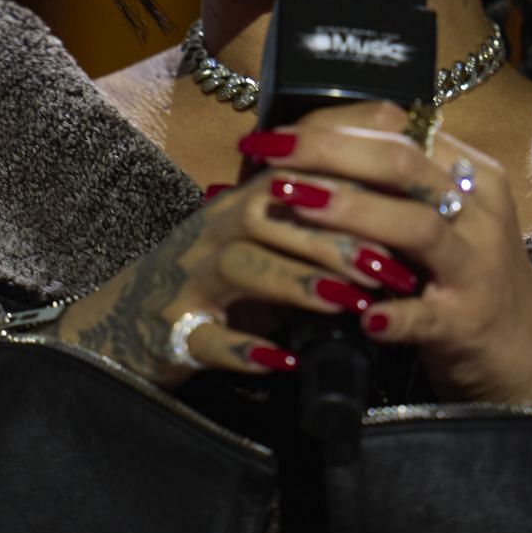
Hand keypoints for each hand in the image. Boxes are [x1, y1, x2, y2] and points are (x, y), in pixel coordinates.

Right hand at [54, 136, 424, 388]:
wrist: (129, 324)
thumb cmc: (218, 278)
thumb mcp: (266, 236)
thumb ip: (319, 212)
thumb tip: (402, 191)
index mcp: (242, 204)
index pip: (292, 173)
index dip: (345, 183)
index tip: (400, 206)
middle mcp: (213, 232)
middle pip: (269, 215)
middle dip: (333, 237)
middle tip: (391, 265)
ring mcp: (189, 281)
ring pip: (240, 267)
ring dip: (298, 282)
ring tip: (349, 304)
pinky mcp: (173, 332)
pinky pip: (205, 338)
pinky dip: (244, 351)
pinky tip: (284, 360)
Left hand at [237, 102, 531, 408]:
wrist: (520, 345)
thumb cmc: (459, 268)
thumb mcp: (440, 212)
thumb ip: (392, 182)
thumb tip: (304, 148)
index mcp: (468, 173)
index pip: (400, 129)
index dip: (335, 126)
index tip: (278, 133)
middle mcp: (477, 210)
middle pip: (404, 164)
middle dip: (331, 153)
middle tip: (273, 156)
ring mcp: (476, 267)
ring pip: (418, 226)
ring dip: (353, 212)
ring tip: (298, 203)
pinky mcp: (468, 323)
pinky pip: (427, 315)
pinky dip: (393, 314)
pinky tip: (360, 314)